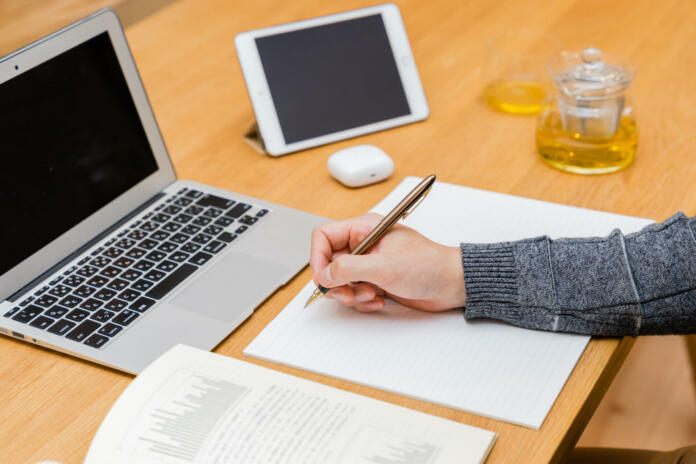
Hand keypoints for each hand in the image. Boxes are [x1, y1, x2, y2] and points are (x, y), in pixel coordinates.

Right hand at [309, 213, 466, 311]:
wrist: (452, 284)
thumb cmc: (429, 265)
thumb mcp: (384, 266)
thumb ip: (349, 269)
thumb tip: (324, 274)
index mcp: (364, 229)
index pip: (324, 237)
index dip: (318, 257)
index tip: (323, 278)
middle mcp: (363, 245)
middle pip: (329, 263)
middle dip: (337, 283)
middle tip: (350, 293)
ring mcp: (369, 264)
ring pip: (341, 282)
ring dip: (352, 294)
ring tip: (372, 295)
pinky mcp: (376, 281)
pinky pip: (355, 293)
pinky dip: (363, 301)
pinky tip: (380, 300)